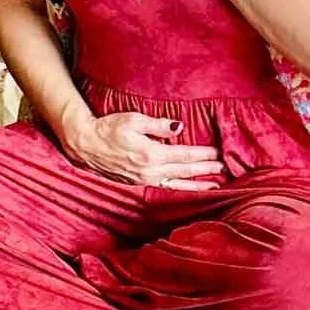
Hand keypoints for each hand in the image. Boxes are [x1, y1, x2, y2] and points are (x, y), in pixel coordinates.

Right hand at [60, 104, 224, 191]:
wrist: (85, 144)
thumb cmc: (107, 128)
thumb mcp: (133, 120)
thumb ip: (158, 125)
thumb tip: (179, 128)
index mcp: (150, 154)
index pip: (184, 154)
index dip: (203, 154)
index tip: (219, 152)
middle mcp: (149, 170)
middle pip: (185, 170)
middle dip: (206, 169)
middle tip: (224, 167)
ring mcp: (144, 179)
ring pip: (177, 183)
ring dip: (197, 184)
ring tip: (214, 185)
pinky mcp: (138, 182)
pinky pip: (165, 187)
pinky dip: (180, 188)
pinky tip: (189, 189)